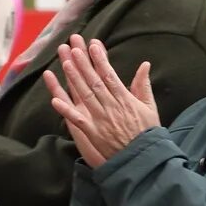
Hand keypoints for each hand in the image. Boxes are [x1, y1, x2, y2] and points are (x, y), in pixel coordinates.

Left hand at [44, 37, 159, 167]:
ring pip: (85, 95)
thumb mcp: (150, 107)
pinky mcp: (93, 134)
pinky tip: (55, 100)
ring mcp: (101, 120)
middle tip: (73, 47)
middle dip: (83, 63)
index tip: (92, 45)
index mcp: (125, 99)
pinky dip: (66, 111)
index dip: (100, 59)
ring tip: (64, 63)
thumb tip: (145, 64)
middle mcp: (112, 107)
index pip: (110, 75)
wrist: (143, 160)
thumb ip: (144, 86)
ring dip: (74, 79)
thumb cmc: (147, 133)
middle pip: (94, 81)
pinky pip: (77, 120)